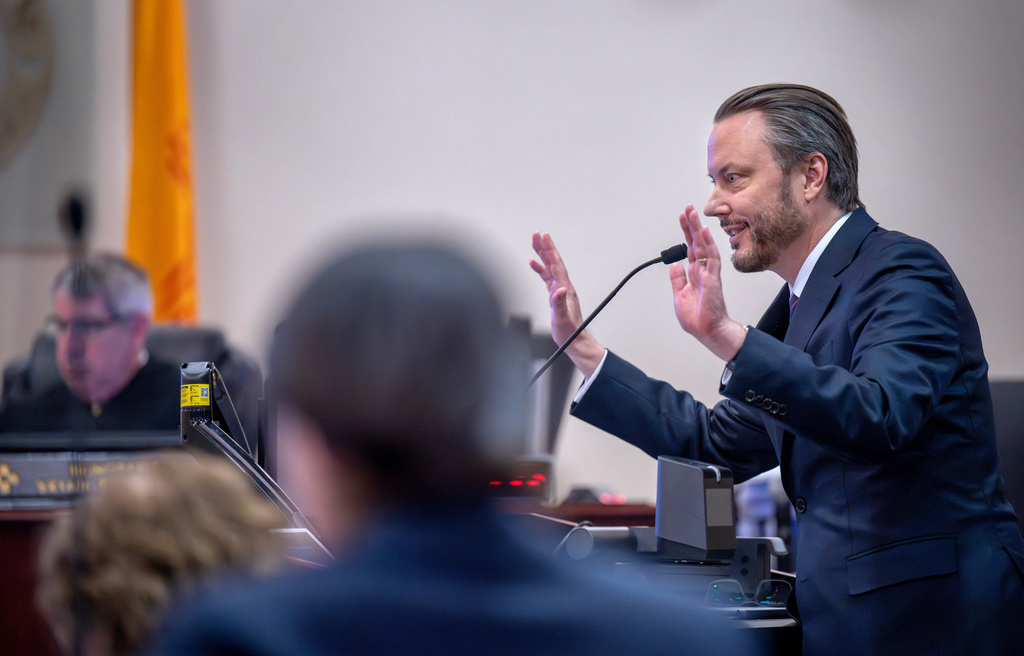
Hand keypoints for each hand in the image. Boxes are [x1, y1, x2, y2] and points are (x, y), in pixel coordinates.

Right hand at [530, 232, 604, 377]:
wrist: (574, 340)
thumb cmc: (569, 331)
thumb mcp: (562, 318)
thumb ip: (560, 303)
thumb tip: (558, 289)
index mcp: (565, 289)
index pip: (556, 264)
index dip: (550, 250)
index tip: (544, 237)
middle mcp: (563, 286)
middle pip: (553, 262)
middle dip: (545, 247)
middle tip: (537, 234)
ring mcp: (560, 290)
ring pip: (549, 267)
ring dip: (542, 255)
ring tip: (534, 243)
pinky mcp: (556, 296)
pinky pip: (547, 277)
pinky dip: (540, 269)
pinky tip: (534, 264)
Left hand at [670, 205, 746, 360]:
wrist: (708, 331)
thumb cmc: (698, 318)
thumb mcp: (680, 296)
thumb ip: (678, 280)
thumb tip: (675, 266)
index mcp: (695, 274)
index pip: (690, 248)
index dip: (686, 233)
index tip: (683, 218)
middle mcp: (703, 270)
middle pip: (697, 243)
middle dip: (692, 225)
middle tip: (688, 208)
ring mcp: (709, 273)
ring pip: (704, 246)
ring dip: (698, 229)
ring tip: (693, 213)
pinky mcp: (713, 279)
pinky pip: (711, 258)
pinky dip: (707, 244)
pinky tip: (703, 232)